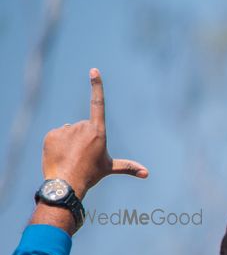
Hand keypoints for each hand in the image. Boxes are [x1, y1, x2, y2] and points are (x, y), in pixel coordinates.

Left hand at [41, 68, 147, 198]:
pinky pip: (56, 135)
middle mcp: (82, 127)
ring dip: (70, 141)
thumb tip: (147, 173)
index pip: (98, 103)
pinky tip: (60, 155)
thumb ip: (128, 167)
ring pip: (69, 131)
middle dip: (82, 137)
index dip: (96, 86)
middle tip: (82, 156)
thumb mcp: (110, 168)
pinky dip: (57, 143)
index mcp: (98, 131)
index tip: (93, 70)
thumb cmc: (90, 175)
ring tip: (70, 156)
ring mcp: (66, 129)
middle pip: (82, 127)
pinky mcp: (52, 134)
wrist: (66, 183)